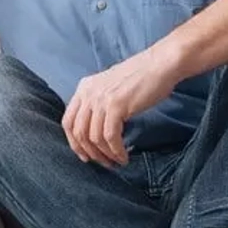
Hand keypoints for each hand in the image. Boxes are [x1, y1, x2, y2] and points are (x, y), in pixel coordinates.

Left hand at [61, 51, 176, 168]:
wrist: (160, 64)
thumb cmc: (140, 78)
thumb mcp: (110, 87)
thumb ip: (98, 104)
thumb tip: (95, 132)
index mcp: (84, 88)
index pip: (68, 121)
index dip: (74, 142)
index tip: (85, 156)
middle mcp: (88, 93)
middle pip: (78, 132)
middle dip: (89, 152)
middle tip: (103, 162)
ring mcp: (100, 99)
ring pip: (93, 137)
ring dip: (105, 155)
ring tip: (116, 161)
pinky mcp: (116, 106)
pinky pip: (110, 137)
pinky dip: (116, 151)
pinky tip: (124, 156)